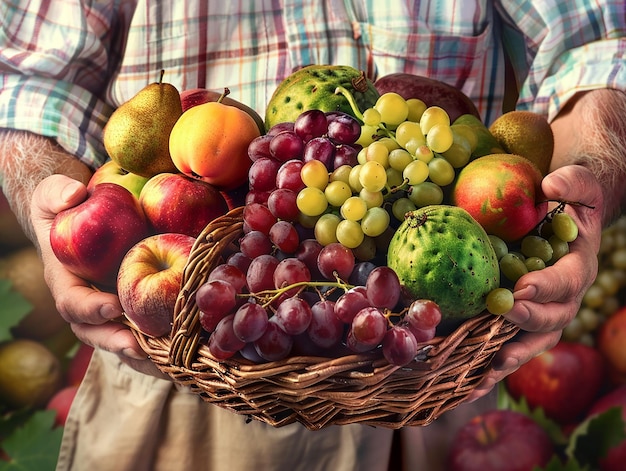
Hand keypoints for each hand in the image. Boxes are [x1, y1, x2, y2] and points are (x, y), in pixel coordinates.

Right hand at [31, 174, 165, 377]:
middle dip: (118, 344)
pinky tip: (190, 356)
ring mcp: (112, 312)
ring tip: (171, 366)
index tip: (112, 307)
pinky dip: (165, 349)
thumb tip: (73, 196)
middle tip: (140, 349)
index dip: (90, 308)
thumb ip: (58, 193)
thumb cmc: (68, 209)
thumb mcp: (55, 195)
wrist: (83, 222)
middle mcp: (88, 304)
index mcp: (66, 282)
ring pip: (125, 342)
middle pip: (98, 334)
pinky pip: (147, 335)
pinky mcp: (135, 310)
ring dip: (147, 358)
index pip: (72, 302)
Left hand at [466, 164, 603, 401]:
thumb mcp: (576, 187)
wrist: (561, 223)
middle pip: (549, 322)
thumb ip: (573, 183)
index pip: (566, 283)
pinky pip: (506, 349)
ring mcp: (541, 316)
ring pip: (528, 345)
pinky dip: (487, 368)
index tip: (520, 289)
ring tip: (478, 375)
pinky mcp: (518, 325)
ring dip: (504, 360)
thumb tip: (551, 186)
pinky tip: (463, 385)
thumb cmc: (566, 204)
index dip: (545, 288)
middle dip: (522, 323)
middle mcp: (562, 300)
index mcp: (576, 269)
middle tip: (495, 319)